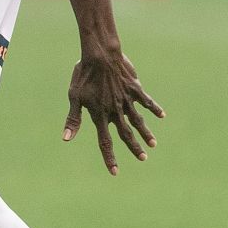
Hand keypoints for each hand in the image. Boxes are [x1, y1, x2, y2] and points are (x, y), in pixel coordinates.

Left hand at [62, 52, 163, 175]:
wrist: (99, 55)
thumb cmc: (83, 75)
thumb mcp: (74, 97)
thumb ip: (73, 119)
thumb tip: (66, 139)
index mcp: (100, 115)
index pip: (104, 142)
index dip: (109, 158)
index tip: (114, 172)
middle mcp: (115, 110)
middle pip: (125, 134)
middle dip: (134, 148)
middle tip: (142, 159)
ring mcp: (126, 100)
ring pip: (138, 121)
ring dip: (146, 133)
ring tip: (153, 144)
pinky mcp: (135, 89)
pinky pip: (146, 101)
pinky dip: (154, 108)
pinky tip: (162, 115)